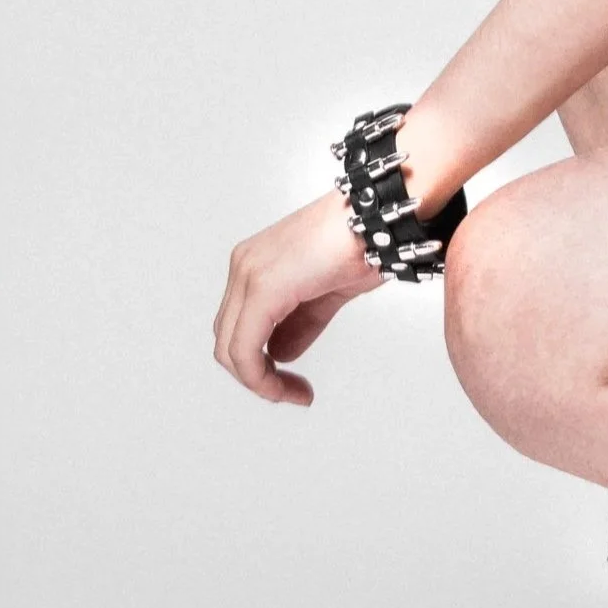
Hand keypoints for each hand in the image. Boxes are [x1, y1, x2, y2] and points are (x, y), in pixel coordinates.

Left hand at [214, 190, 387, 403]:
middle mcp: (243, 266)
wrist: (380, 215)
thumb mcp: (328, 293)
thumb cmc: (365, 240)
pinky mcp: (262, 288)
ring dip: (260, 380)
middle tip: (291, 392)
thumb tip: (280, 354)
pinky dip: (262, 376)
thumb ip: (300, 324)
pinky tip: (288, 387)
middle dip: (257, 375)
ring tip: (293, 392)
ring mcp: (248, 274)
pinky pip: (246, 348)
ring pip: (231, 349)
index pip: (238, 326)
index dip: (257, 364)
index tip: (290, 386)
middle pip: (227, 340)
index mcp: (255, 263)